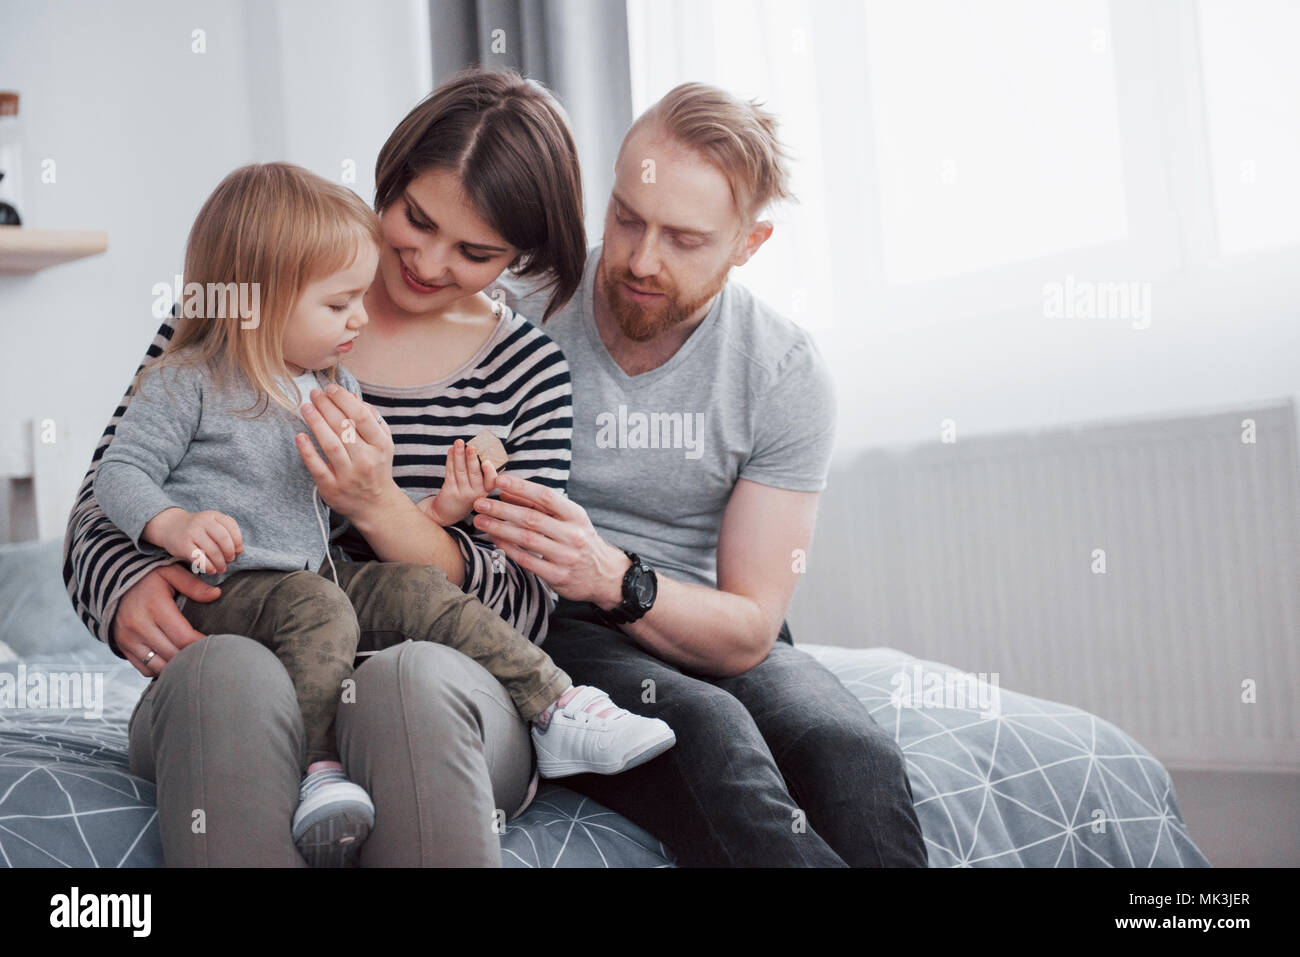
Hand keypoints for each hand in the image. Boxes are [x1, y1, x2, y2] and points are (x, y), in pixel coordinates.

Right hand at [112, 564, 223, 676]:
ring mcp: (129, 639)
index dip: (203, 644)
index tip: (215, 642)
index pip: (184, 638)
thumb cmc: (146, 578)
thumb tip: (216, 595)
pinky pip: (144, 669)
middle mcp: (139, 626)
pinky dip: (160, 669)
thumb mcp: (170, 572)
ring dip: (177, 666)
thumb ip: (193, 585)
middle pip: (173, 655)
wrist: (112, 582)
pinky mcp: (122, 647)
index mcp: (155, 607)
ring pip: (158, 666)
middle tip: (207, 652)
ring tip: (190, 657)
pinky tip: (172, 660)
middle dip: (193, 656)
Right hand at [144, 507, 243, 574]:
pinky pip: (199, 558)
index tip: (238, 551)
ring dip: (220, 563)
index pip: (232, 527)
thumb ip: (226, 533)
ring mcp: (192, 532)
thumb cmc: (196, 528)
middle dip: (229, 553)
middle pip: (224, 539)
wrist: (169, 526)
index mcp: (213, 515)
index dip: (238, 541)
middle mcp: (203, 521)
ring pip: (213, 551)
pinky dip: (208, 566)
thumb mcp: (211, 523)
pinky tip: (210, 570)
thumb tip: (240, 551)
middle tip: (230, 560)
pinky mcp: (183, 545)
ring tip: (221, 568)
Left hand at [295, 384, 396, 523]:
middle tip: (314, 394)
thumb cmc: (376, 466)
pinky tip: (300, 436)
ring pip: (330, 444)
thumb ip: (372, 419)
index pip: (361, 416)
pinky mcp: (332, 488)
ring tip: (305, 407)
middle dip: (326, 406)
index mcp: (380, 445)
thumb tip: (352, 397)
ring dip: (316, 423)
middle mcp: (366, 460)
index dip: (344, 399)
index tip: (330, 388)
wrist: (376, 505)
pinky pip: (317, 467)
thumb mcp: (383, 442)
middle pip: (343, 427)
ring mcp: (348, 475)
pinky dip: (308, 451)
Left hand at [419, 439, 499, 525]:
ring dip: (459, 455)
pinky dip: (450, 460)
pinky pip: (450, 473)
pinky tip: (451, 451)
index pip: (491, 482)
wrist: (447, 512)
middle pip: (474, 474)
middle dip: (472, 459)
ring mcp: (462, 493)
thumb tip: (485, 451)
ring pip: (460, 471)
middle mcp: (475, 494)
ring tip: (458, 442)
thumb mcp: (478, 490)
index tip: (487, 462)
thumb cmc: (466, 495)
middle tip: (471, 447)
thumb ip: (483, 475)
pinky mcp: (449, 492)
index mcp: (486, 492)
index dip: (490, 472)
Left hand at [470, 473, 628, 605]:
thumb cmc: (580, 541)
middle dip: (502, 509)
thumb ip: (540, 506)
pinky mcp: (557, 576)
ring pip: (526, 539)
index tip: (499, 480)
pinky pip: (527, 560)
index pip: (546, 496)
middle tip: (479, 503)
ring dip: (499, 528)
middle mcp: (573, 535)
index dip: (521, 487)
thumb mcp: (569, 519)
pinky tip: (494, 540)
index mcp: (576, 516)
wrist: (605, 575)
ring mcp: (565, 557)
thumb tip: (506, 492)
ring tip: (480, 520)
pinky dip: (508, 549)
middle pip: (531, 518)